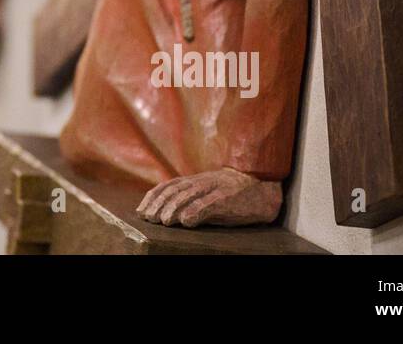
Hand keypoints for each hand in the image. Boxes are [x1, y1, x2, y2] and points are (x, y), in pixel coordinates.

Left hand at [136, 168, 281, 226]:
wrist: (260, 183)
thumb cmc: (230, 191)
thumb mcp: (206, 190)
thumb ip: (188, 197)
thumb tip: (166, 212)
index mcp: (193, 181)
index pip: (167, 187)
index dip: (153, 198)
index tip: (142, 211)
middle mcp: (200, 182)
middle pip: (173, 191)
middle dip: (159, 205)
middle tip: (149, 218)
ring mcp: (213, 189)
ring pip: (188, 197)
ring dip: (173, 209)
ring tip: (163, 220)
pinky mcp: (226, 199)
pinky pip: (209, 204)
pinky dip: (196, 212)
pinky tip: (186, 222)